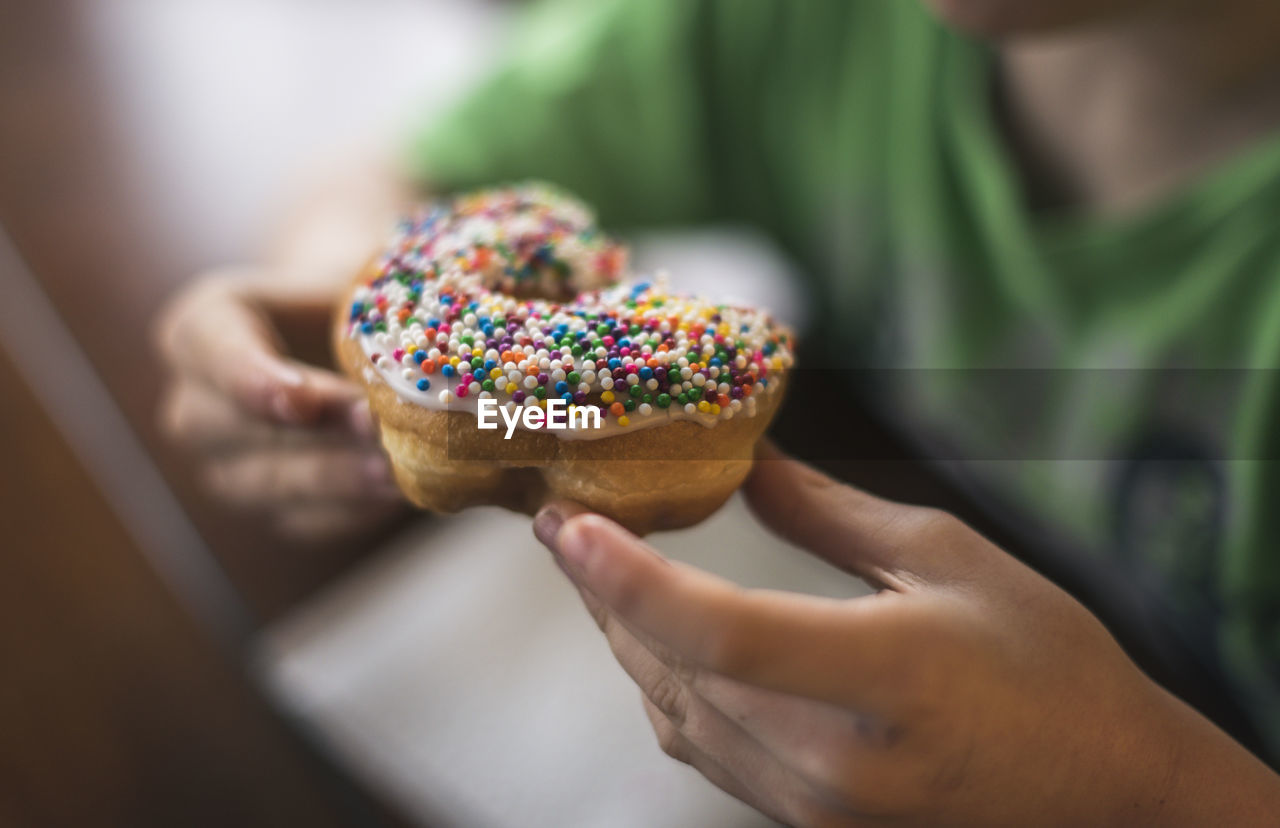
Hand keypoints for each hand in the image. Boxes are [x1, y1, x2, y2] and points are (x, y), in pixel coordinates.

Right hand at [155, 267, 405, 541]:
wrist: (364, 349)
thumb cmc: (358, 306)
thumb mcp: (362, 293)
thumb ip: (372, 314)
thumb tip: (416, 352)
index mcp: (202, 329)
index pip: (207, 349)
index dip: (249, 378)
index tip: (299, 400)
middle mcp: (197, 406)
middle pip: (231, 427)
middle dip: (312, 430)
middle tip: (374, 426)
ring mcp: (227, 467)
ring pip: (267, 484)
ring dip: (338, 477)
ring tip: (398, 468)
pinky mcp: (273, 510)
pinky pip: (306, 519)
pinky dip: (357, 506)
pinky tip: (403, 490)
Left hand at [533, 444, 1279, 825]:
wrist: (1105, 794)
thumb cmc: (1047, 665)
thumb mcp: (950, 558)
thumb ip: (830, 515)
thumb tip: (748, 465)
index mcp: (885, 678)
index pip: (720, 635)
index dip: (629, 580)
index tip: (569, 525)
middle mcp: (837, 761)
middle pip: (678, 674)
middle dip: (607, 598)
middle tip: (564, 527)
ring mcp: (820, 809)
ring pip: (679, 719)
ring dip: (626, 642)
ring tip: (592, 572)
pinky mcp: (812, 826)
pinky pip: (709, 755)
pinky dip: (668, 690)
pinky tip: (654, 642)